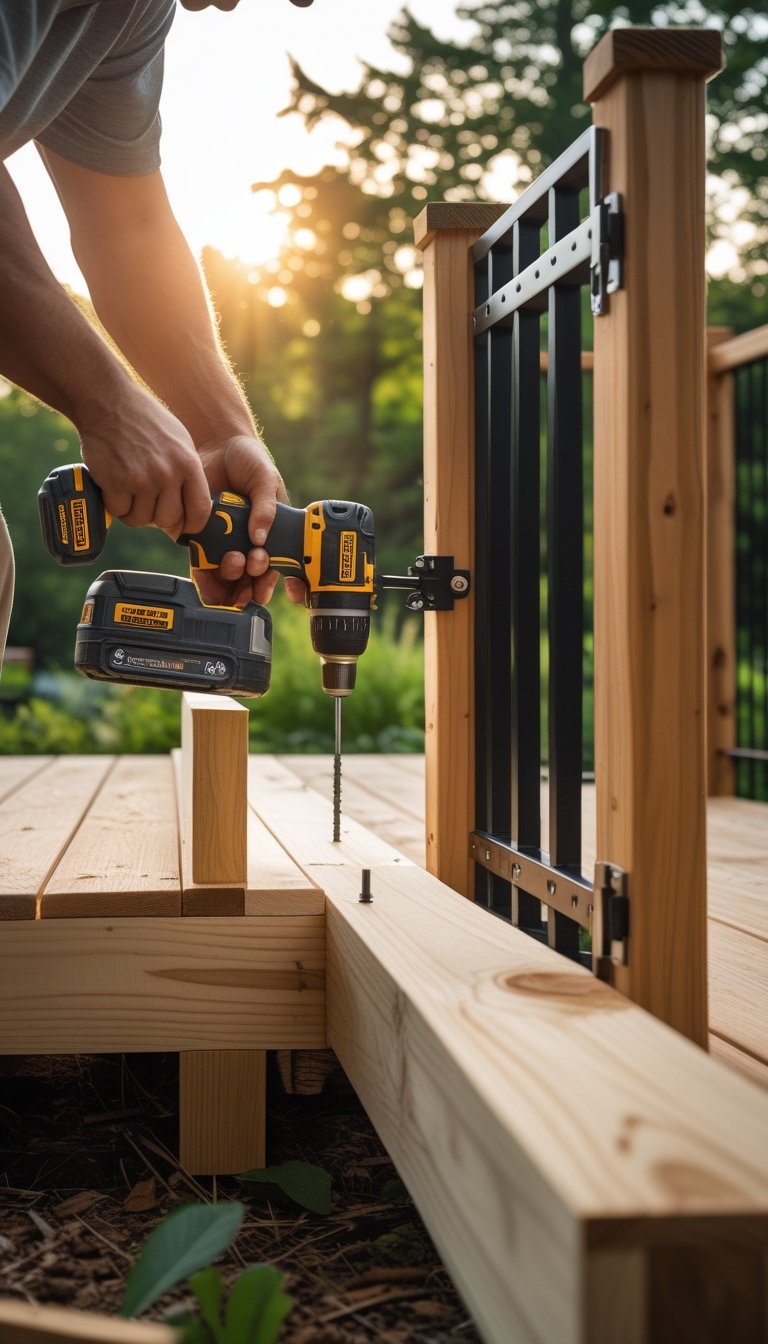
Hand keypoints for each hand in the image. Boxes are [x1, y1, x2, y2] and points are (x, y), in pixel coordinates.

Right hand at [79, 382, 210, 537]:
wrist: (108, 401)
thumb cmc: (145, 421)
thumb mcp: (180, 441)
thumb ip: (187, 473)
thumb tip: (190, 509)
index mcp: (189, 464)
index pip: (200, 511)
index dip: (192, 524)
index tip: (183, 526)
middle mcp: (168, 474)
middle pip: (169, 520)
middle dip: (157, 516)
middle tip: (147, 502)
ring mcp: (141, 480)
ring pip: (141, 519)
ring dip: (133, 511)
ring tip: (129, 491)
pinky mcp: (115, 483)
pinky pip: (118, 511)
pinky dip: (114, 504)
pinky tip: (113, 487)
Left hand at [195, 434, 297, 606]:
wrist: (215, 443)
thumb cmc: (248, 460)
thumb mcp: (266, 481)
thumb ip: (266, 509)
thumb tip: (260, 540)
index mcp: (268, 535)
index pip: (272, 569)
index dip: (269, 583)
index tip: (266, 580)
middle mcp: (245, 544)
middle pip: (247, 581)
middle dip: (249, 585)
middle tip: (250, 565)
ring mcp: (221, 544)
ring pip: (223, 579)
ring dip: (228, 582)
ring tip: (233, 562)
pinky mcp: (197, 539)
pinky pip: (200, 565)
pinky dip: (204, 576)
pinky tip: (209, 571)